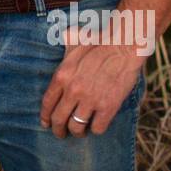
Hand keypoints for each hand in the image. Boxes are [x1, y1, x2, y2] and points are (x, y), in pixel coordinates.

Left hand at [39, 23, 145, 137]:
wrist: (124, 46)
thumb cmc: (100, 42)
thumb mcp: (75, 41)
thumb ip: (65, 45)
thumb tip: (62, 36)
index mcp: (62, 76)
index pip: (47, 103)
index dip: (45, 116)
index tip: (46, 123)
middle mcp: (73, 90)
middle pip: (58, 119)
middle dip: (58, 130)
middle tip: (61, 134)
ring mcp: (90, 100)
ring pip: (76, 127)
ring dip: (77, 132)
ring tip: (80, 132)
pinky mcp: (108, 107)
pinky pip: (97, 128)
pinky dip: (96, 129)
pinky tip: (97, 125)